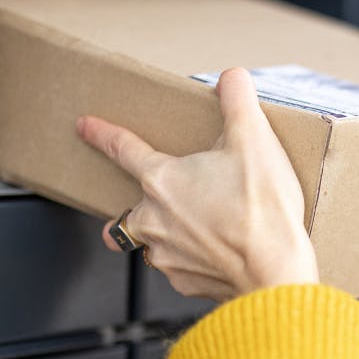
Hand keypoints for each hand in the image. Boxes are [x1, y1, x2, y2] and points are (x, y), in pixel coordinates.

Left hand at [76, 67, 318, 301]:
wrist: (274, 271)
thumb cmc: (261, 207)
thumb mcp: (255, 140)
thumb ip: (238, 101)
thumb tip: (233, 77)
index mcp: (162, 179)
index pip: (122, 148)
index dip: (102, 134)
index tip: (84, 127)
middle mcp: (152, 218)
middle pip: (128, 208)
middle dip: (140, 202)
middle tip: (168, 197)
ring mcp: (164, 254)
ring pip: (148, 241)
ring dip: (164, 232)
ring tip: (196, 227)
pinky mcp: (183, 281)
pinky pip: (176, 266)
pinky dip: (192, 258)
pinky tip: (219, 252)